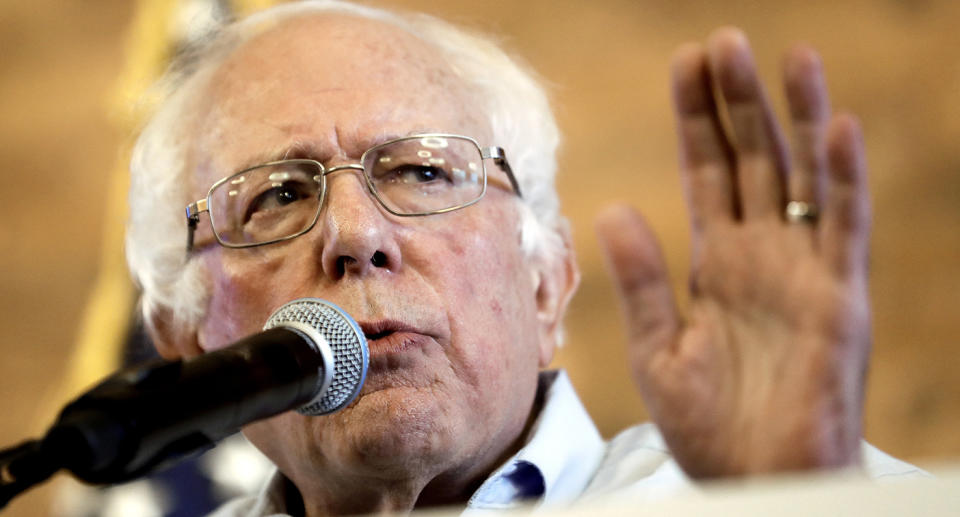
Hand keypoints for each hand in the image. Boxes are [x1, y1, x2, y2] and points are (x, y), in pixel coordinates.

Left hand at [595, 27, 870, 477]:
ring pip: (801, 178)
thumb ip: (641, 278)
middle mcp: (762, 255)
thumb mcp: (658, 348)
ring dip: (796, 118)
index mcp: (716, 262)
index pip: (705, 173)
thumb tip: (612, 206)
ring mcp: (804, 271)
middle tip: (722, 42)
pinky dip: (842, 180)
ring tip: (784, 56)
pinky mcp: (841, 300)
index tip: (684, 64)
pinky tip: (836, 128)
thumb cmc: (708, 425)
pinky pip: (845, 229)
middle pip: (751, 161)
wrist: (753, 481)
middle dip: (737, 102)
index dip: (695, 120)